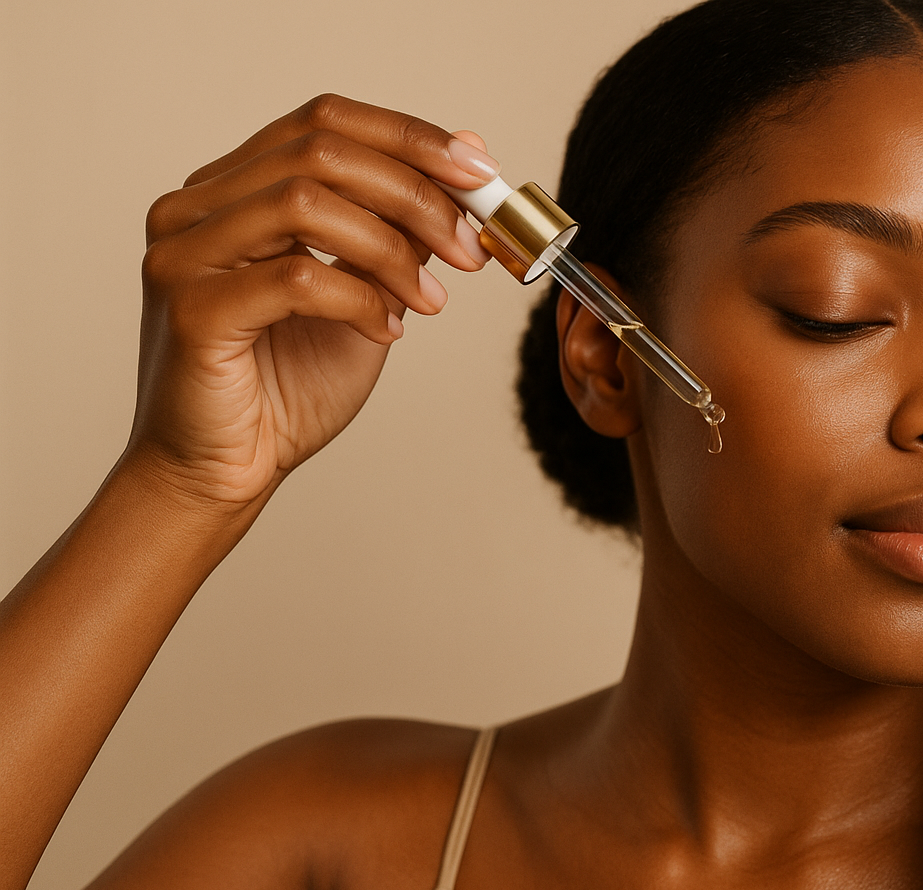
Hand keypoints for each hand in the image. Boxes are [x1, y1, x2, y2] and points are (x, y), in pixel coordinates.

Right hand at [125, 94, 498, 507]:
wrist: (223, 474)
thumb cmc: (286, 389)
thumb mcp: (368, 294)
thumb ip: (403, 228)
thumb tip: (469, 153)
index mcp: (232, 190)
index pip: (324, 122)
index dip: (410, 138)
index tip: (480, 172)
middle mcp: (196, 208)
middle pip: (320, 152)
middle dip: (416, 195)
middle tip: (470, 247)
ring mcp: (184, 253)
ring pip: (306, 203)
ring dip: (391, 249)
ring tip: (431, 300)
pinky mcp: (192, 309)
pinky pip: (296, 278)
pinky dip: (361, 299)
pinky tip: (388, 332)